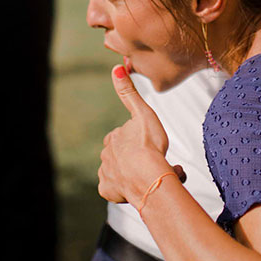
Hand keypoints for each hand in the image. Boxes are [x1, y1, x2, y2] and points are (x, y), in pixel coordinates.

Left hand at [98, 66, 184, 205]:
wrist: (149, 177)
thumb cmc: (149, 146)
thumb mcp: (142, 112)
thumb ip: (129, 92)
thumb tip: (116, 69)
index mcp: (114, 138)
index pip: (122, 137)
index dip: (136, 141)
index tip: (148, 145)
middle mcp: (107, 155)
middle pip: (121, 156)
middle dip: (136, 159)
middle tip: (154, 162)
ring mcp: (107, 174)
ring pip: (121, 173)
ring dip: (135, 174)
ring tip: (151, 176)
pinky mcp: (109, 191)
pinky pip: (116, 191)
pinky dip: (127, 190)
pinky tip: (140, 188)